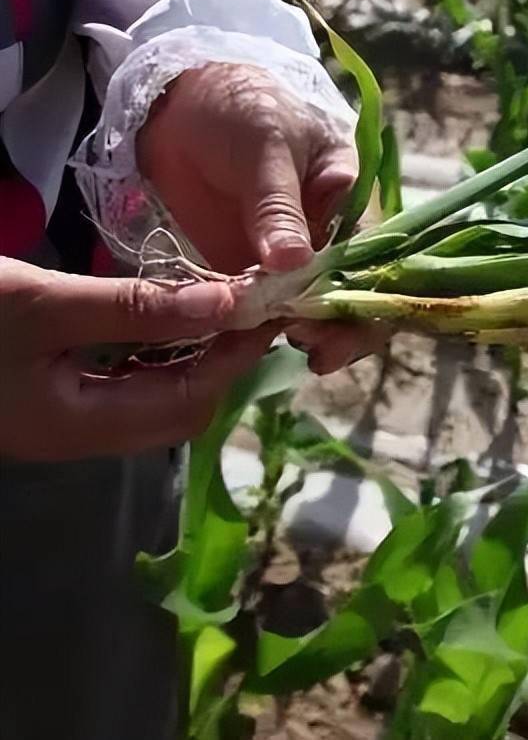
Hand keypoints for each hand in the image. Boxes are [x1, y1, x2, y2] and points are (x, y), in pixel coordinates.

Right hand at [0, 258, 275, 460]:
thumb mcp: (44, 303)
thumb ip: (134, 309)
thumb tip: (227, 304)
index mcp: (82, 427)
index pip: (192, 400)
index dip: (236, 354)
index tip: (268, 307)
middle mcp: (79, 437)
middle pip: (180, 410)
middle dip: (222, 361)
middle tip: (249, 304)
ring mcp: (63, 423)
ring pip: (154, 400)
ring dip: (192, 358)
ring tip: (218, 307)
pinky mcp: (48, 402)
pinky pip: (125, 386)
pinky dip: (156, 357)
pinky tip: (160, 321)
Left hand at [138, 62, 385, 371]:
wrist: (178, 103)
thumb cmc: (241, 107)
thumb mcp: (265, 145)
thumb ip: (278, 206)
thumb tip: (295, 264)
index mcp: (352, 199)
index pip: (377, 259)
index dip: (367, 300)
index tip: (340, 328)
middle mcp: (331, 236)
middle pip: (353, 296)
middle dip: (341, 330)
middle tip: (313, 350)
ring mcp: (292, 258)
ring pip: (312, 311)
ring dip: (301, 335)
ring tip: (278, 346)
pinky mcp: (253, 271)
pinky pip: (265, 310)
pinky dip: (259, 330)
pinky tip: (246, 342)